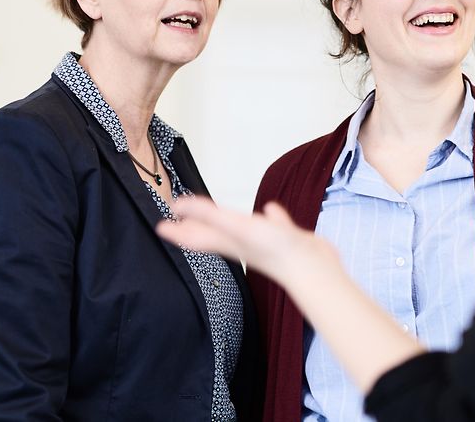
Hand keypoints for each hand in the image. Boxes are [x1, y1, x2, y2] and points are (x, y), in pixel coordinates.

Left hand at [159, 196, 316, 281]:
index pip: (196, 236)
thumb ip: (208, 215)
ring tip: (222, 213)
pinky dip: (270, 217)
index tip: (161, 228)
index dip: (178, 231)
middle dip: (198, 226)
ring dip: (230, 222)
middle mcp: (243, 244)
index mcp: (228, 242)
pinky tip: (272, 210)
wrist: (312, 269)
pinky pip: (273, 225)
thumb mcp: (236, 226)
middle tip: (183, 219)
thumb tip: (178, 206)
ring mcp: (265, 242)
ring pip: (242, 230)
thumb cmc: (274, 250)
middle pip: (213, 234)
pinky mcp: (285, 239)